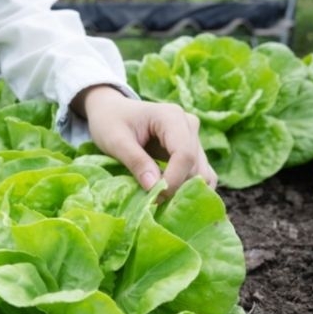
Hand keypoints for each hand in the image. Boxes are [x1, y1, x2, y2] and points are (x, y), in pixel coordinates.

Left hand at [73, 85, 216, 196]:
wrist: (112, 111)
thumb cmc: (110, 122)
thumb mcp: (115, 141)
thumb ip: (136, 162)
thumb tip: (155, 188)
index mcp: (171, 117)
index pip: (184, 154)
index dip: (173, 180)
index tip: (154, 197)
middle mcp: (189, 125)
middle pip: (195, 166)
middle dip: (177, 188)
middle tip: (152, 202)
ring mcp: (193, 138)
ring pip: (202, 173)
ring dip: (184, 191)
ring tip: (159, 201)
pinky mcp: (192, 150)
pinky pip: (200, 174)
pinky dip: (187, 188)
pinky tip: (168, 198)